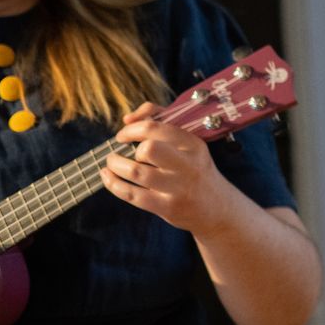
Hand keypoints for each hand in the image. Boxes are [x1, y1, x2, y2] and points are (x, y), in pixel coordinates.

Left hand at [102, 103, 244, 234]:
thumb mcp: (189, 145)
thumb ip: (162, 122)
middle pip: (149, 149)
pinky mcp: (166, 207)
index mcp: (193, 144)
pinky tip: (108, 177)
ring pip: (136, 172)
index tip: (124, 134)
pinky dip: (114, 184)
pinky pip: (132, 195)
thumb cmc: (195, 169)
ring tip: (111, 163)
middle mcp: (187, 164)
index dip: (132, 129)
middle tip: (122, 149)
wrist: (216, 206)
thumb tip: (129, 118)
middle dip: (129, 146)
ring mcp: (177, 187)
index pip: (157, 128)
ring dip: (115, 165)